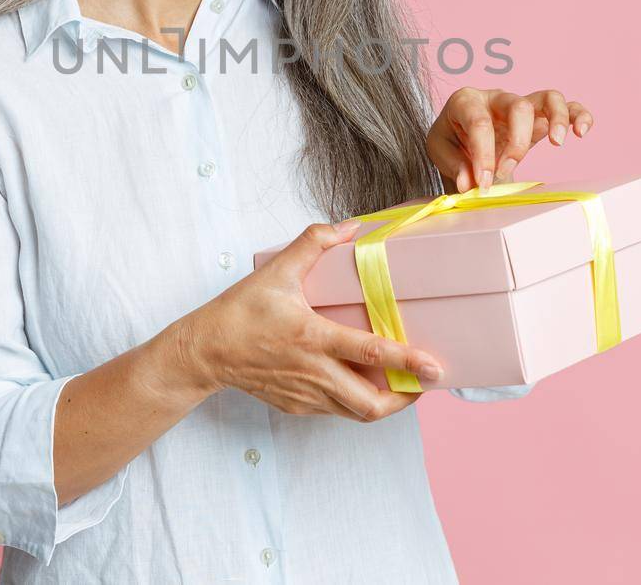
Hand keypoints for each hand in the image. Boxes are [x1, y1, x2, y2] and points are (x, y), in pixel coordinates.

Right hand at [172, 219, 444, 420]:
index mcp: (312, 337)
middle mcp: (313, 372)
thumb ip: (313, 243)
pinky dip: (357, 402)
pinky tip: (363, 383)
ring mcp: (306, 395)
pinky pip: (337, 411)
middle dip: (406, 399)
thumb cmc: (240, 311)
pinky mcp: (298, 406)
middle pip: (371, 404)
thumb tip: (349, 226)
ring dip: (385, 403)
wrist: (206, 351)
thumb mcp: (276, 271)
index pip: (369, 353)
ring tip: (404, 385)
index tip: (434, 367)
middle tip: (425, 382)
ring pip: (357, 414)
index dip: (406, 362)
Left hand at [426, 87, 593, 191]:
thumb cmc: (451, 140)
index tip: (484, 183)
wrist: (462, 141)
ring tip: (558, 143)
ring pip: (549, 97)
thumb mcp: (440, 151)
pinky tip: (582, 132)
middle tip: (505, 172)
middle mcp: (497, 97)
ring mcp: (522, 105)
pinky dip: (578, 115)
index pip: (479, 123)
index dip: (483, 155)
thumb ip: (454, 165)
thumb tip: (470, 183)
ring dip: (558, 118)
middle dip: (515, 144)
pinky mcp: (540, 117)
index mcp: (467, 101)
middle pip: (517, 106)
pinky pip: (568, 107)